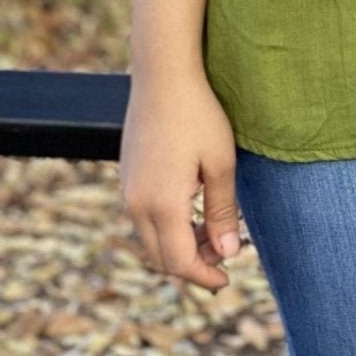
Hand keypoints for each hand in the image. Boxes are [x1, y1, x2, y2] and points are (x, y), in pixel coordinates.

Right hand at [120, 62, 243, 289]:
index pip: (180, 262)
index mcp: (162, 204)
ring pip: (150, 239)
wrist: (162, 74)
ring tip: (211, 228)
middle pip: (161, 258)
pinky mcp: (126, 176)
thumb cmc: (198, 114)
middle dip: (192, 264)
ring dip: (178, 245)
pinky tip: (190, 208)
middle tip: (225, 252)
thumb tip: (229, 253)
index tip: (226, 281)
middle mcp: (136, 203)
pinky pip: (143, 218)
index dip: (204, 276)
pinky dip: (166, 227)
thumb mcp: (221, 163)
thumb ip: (223, 212)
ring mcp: (127, 190)